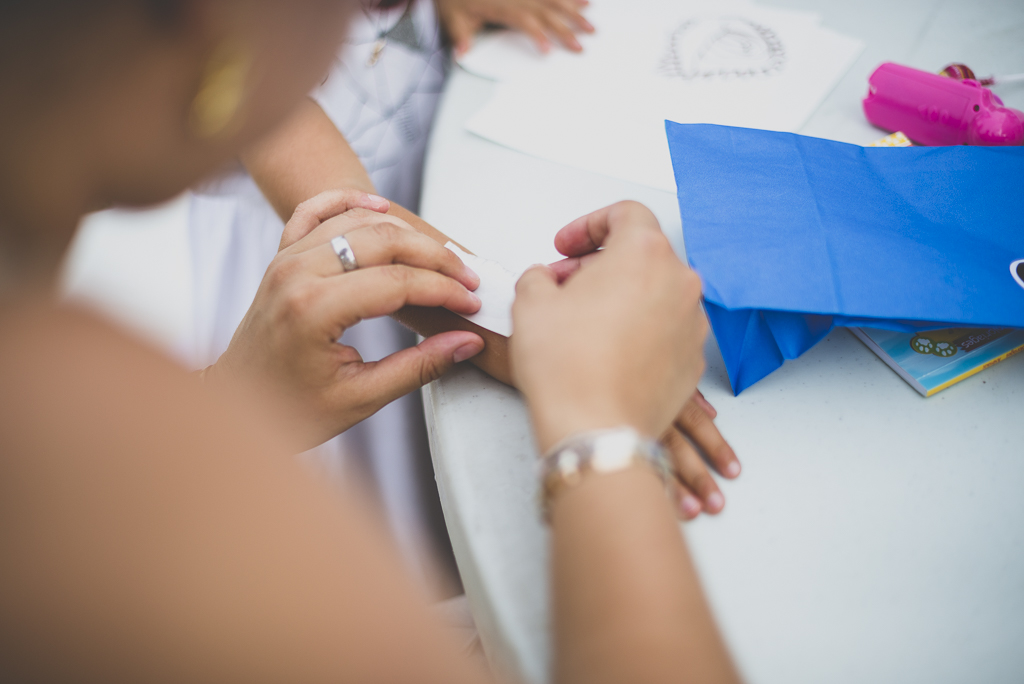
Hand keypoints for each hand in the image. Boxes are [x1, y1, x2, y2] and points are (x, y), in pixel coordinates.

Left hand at [212, 189, 484, 447]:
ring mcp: (285, 259)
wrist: (235, 404)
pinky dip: (349, 202)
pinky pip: (315, 211)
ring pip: (357, 220)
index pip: (398, 281)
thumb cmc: (289, 410)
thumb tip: (467, 343)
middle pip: (384, 240)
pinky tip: (380, 207)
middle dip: (435, 257)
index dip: (443, 290)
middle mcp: (297, 273)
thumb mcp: (360, 397)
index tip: (471, 304)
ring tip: (440, 255)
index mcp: (314, 309)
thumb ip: (418, 367)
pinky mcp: (281, 257)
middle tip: (466, 279)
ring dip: (405, 231)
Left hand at [436, 0, 594, 56]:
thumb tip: (460, 53)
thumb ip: (461, 36)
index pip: (525, 21)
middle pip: (547, 11)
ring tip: (591, 19)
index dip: (537, 35)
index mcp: (502, 6)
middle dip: (567, 28)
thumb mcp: (454, 18)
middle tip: (583, 44)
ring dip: (574, 9)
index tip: (548, 51)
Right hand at [514, 201, 739, 517]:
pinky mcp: (692, 361)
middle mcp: (679, 283)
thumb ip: (539, 276)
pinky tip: (607, 352)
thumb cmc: (567, 367)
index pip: (624, 214)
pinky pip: (665, 331)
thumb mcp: (530, 303)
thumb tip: (546, 281)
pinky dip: (639, 331)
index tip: (565, 247)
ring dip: (621, 298)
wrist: (596, 430)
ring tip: (584, 323)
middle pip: (641, 255)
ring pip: (655, 293)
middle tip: (564, 287)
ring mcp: (692, 324)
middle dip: (600, 265)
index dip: (588, 226)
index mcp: (644, 253)